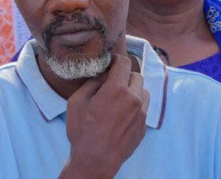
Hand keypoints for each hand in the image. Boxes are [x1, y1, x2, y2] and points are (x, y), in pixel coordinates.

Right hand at [61, 54, 149, 177]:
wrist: (96, 159)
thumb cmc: (82, 130)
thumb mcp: (77, 101)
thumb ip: (91, 84)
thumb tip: (101, 77)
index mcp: (117, 90)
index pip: (124, 64)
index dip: (116, 60)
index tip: (109, 63)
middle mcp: (134, 99)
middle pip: (136, 76)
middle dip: (124, 75)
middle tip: (111, 81)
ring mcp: (142, 114)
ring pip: (143, 91)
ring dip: (133, 90)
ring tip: (118, 98)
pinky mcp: (143, 126)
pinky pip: (143, 108)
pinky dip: (135, 105)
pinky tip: (120, 114)